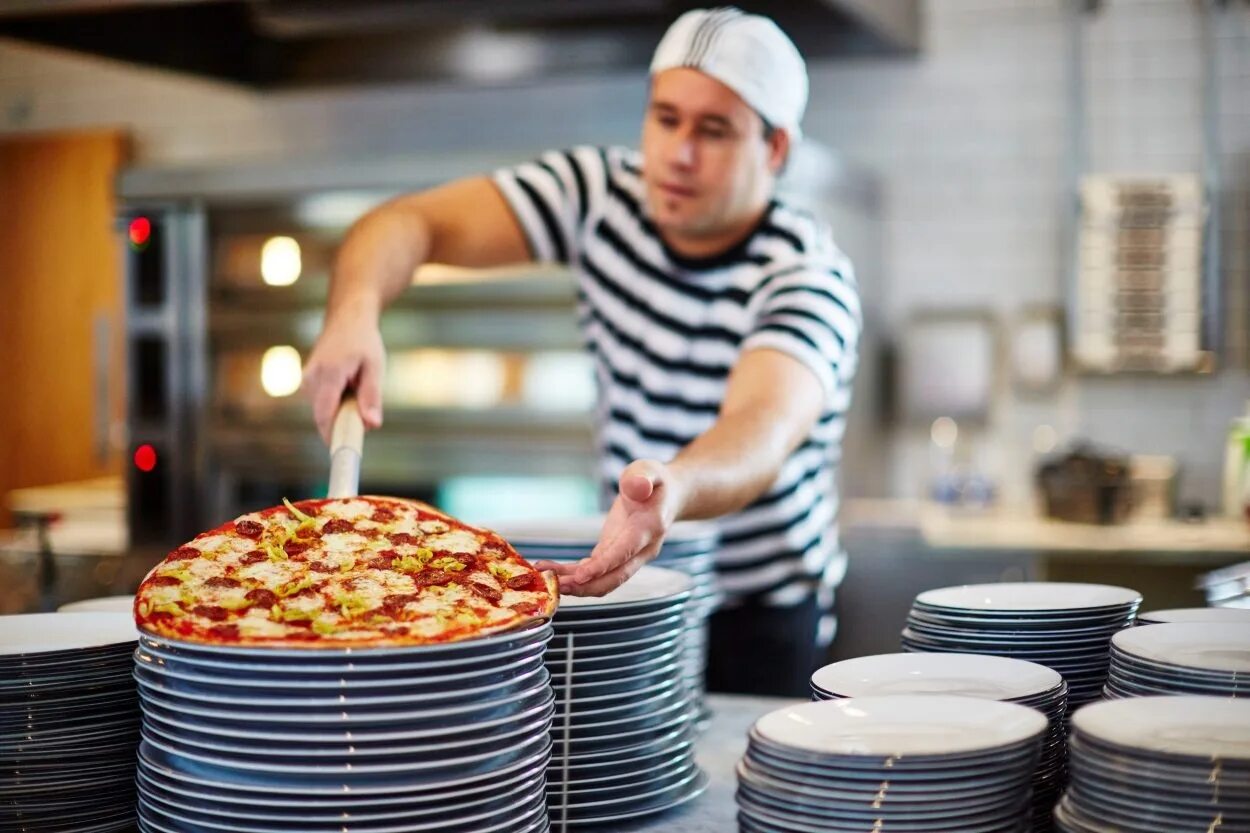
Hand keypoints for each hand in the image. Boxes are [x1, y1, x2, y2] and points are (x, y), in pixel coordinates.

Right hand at [303, 304, 386, 443]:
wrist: (347, 318)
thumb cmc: (364, 341)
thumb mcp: (375, 366)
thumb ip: (372, 396)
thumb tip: (372, 425)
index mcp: (329, 373)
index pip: (325, 414)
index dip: (332, 436)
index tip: (343, 452)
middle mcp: (312, 377)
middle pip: (324, 416)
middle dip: (343, 423)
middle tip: (365, 415)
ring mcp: (307, 379)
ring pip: (324, 410)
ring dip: (341, 410)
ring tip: (357, 387)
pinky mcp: (308, 381)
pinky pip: (322, 402)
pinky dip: (337, 403)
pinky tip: (348, 385)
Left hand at [536, 460, 682, 596]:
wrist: (669, 496)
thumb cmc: (656, 482)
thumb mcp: (649, 470)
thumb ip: (641, 477)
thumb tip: (635, 487)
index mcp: (650, 528)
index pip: (625, 552)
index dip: (603, 565)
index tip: (580, 575)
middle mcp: (642, 549)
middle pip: (615, 577)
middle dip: (586, 586)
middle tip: (557, 586)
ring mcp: (629, 557)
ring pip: (604, 581)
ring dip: (577, 585)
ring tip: (547, 579)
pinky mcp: (615, 557)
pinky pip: (595, 572)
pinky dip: (575, 575)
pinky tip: (554, 571)